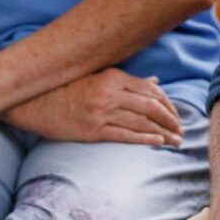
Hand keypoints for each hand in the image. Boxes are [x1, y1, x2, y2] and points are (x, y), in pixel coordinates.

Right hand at [5, 68, 182, 145]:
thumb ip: (128, 81)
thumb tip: (155, 81)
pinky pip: (124, 135)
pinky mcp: (92, 131)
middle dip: (170, 119)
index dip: (168, 103)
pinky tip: (158, 143)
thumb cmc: (69, 88)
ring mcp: (101, 112)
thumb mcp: (99, 77)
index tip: (177, 114)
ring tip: (176, 140)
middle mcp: (109, 93)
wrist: (37, 102)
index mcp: (113, 76)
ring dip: (163, 132)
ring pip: (140, 122)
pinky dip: (144, 138)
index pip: (150, 89)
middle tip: (182, 130)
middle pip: (150, 106)